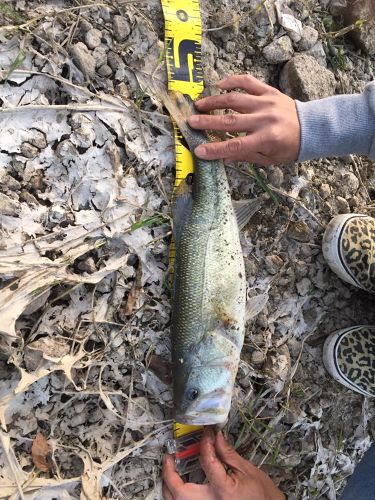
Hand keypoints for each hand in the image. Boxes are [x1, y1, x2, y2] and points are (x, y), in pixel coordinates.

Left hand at [162, 427, 284, 499]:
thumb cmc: (263, 496)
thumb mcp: (248, 471)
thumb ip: (228, 455)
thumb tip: (216, 437)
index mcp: (223, 490)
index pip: (207, 462)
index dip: (204, 444)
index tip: (205, 434)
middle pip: (180, 491)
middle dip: (170, 473)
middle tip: (169, 457)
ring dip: (170, 487)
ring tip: (169, 470)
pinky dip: (178, 497)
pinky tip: (179, 486)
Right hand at [187, 74, 299, 165]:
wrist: (311, 127)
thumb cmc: (288, 147)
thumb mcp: (269, 158)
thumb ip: (246, 156)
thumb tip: (222, 156)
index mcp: (266, 139)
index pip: (235, 145)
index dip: (215, 149)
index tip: (199, 150)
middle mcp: (265, 119)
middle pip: (230, 121)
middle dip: (208, 122)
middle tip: (191, 122)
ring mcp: (266, 102)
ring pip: (235, 99)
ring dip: (214, 101)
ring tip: (199, 104)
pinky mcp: (269, 91)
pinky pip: (248, 82)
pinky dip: (232, 81)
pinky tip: (219, 85)